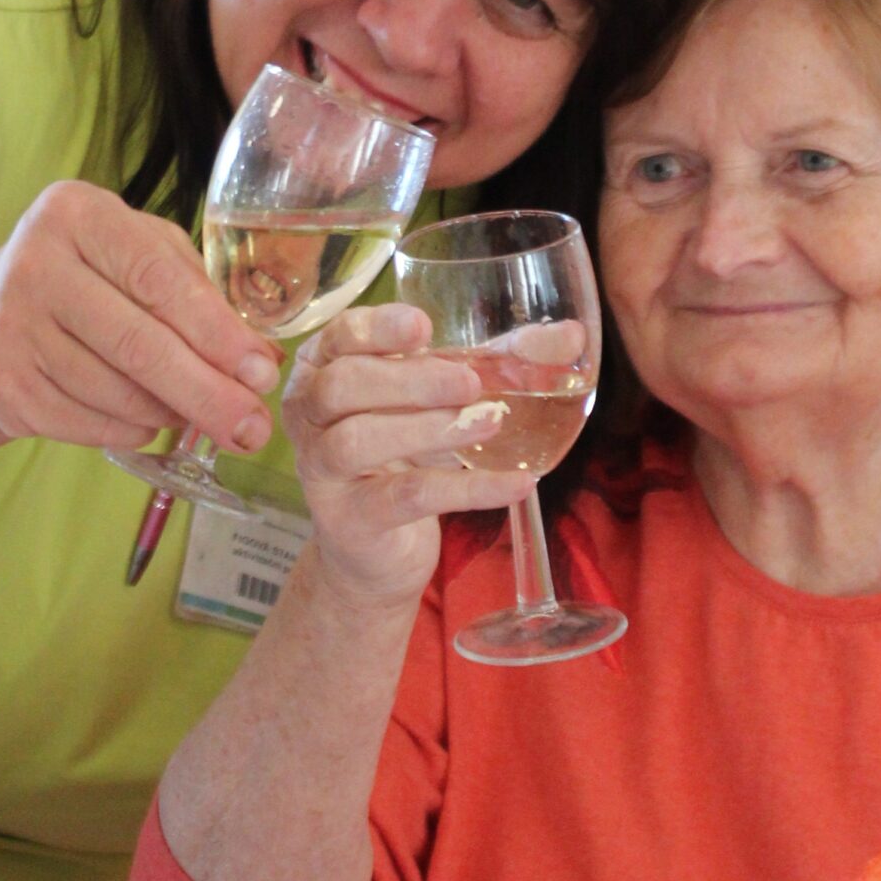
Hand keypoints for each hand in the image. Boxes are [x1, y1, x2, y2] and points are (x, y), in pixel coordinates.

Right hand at [0, 180, 280, 456]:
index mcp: (77, 214)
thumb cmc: (86, 277)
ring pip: (118, 393)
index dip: (216, 332)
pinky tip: (151, 420)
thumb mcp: (136, 250)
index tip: (261, 372)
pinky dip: (135, 429)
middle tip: (253, 428)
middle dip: (208, 392)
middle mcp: (35, 264)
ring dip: (174, 413)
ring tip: (203, 416)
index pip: (158, 279)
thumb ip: (197, 289)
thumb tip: (261, 359)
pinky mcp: (2, 387)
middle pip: (139, 345)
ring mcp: (10, 329)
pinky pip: (92, 424)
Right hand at [281, 301, 531, 610]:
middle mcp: (308, 416)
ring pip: (359, 440)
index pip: (338, 336)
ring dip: (426, 429)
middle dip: (410, 380)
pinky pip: (404, 498)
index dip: (376, 328)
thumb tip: (573, 335)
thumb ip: (500, 363)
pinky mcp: (349, 520)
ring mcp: (321, 471)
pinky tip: (516, 484)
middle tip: (469, 383)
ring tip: (486, 424)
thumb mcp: (445, 401)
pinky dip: (466, 490)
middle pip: (343, 385)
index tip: (424, 327)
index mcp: (325, 370)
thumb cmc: (405, 457)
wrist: (377, 552)